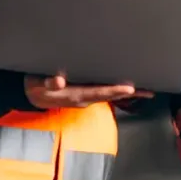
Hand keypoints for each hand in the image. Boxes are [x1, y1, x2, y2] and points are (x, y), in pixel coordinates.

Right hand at [24, 74, 152, 108]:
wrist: (33, 96)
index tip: (129, 89)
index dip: (114, 90)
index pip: (98, 92)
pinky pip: (107, 94)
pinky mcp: (88, 95)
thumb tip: (58, 81)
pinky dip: (120, 91)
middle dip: (129, 93)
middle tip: (147, 90)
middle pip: (110, 96)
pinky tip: (133, 90)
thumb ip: (48, 83)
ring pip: (111, 96)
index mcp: (75, 95)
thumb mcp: (38, 84)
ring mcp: (87, 98)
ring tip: (147, 90)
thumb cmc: (36, 86)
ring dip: (128, 93)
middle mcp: (85, 99)